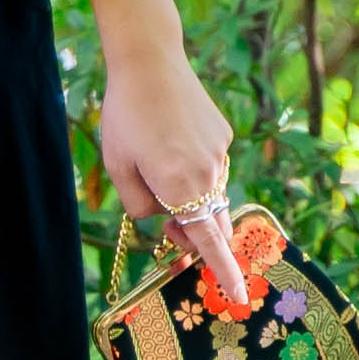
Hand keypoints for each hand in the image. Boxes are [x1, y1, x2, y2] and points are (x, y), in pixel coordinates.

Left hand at [98, 44, 244, 310]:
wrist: (150, 61)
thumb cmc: (125, 117)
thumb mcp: (119, 168)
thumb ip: (141, 206)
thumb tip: (164, 217)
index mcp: (180, 187)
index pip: (208, 242)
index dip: (224, 273)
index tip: (239, 298)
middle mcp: (208, 173)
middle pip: (211, 221)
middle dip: (193, 231)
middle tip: (166, 226)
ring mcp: (220, 153)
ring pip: (211, 192)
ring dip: (191, 196)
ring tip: (157, 162)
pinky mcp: (223, 135)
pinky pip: (212, 165)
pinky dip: (195, 167)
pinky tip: (171, 140)